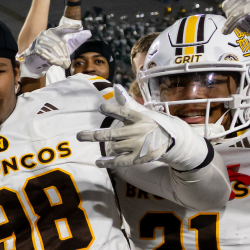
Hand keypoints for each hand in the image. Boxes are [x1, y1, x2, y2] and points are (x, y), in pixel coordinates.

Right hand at [19, 24, 90, 74]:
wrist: (37, 57)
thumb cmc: (53, 50)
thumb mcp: (65, 45)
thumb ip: (76, 40)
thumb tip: (89, 33)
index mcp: (54, 31)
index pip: (64, 28)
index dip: (72, 27)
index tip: (80, 27)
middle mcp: (46, 33)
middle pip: (59, 42)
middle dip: (65, 53)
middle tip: (68, 62)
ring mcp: (39, 40)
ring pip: (52, 47)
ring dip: (59, 57)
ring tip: (64, 65)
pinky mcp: (34, 47)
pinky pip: (44, 52)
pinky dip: (51, 58)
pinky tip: (57, 63)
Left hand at [77, 89, 211, 170]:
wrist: (170, 140)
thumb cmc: (149, 123)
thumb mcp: (140, 112)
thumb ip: (126, 101)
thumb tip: (116, 86)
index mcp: (139, 119)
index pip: (125, 113)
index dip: (113, 110)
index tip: (101, 107)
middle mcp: (138, 132)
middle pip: (113, 135)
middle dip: (95, 135)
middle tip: (79, 136)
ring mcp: (138, 146)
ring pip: (115, 147)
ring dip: (109, 146)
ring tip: (112, 144)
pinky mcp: (139, 158)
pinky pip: (121, 161)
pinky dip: (109, 163)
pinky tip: (98, 162)